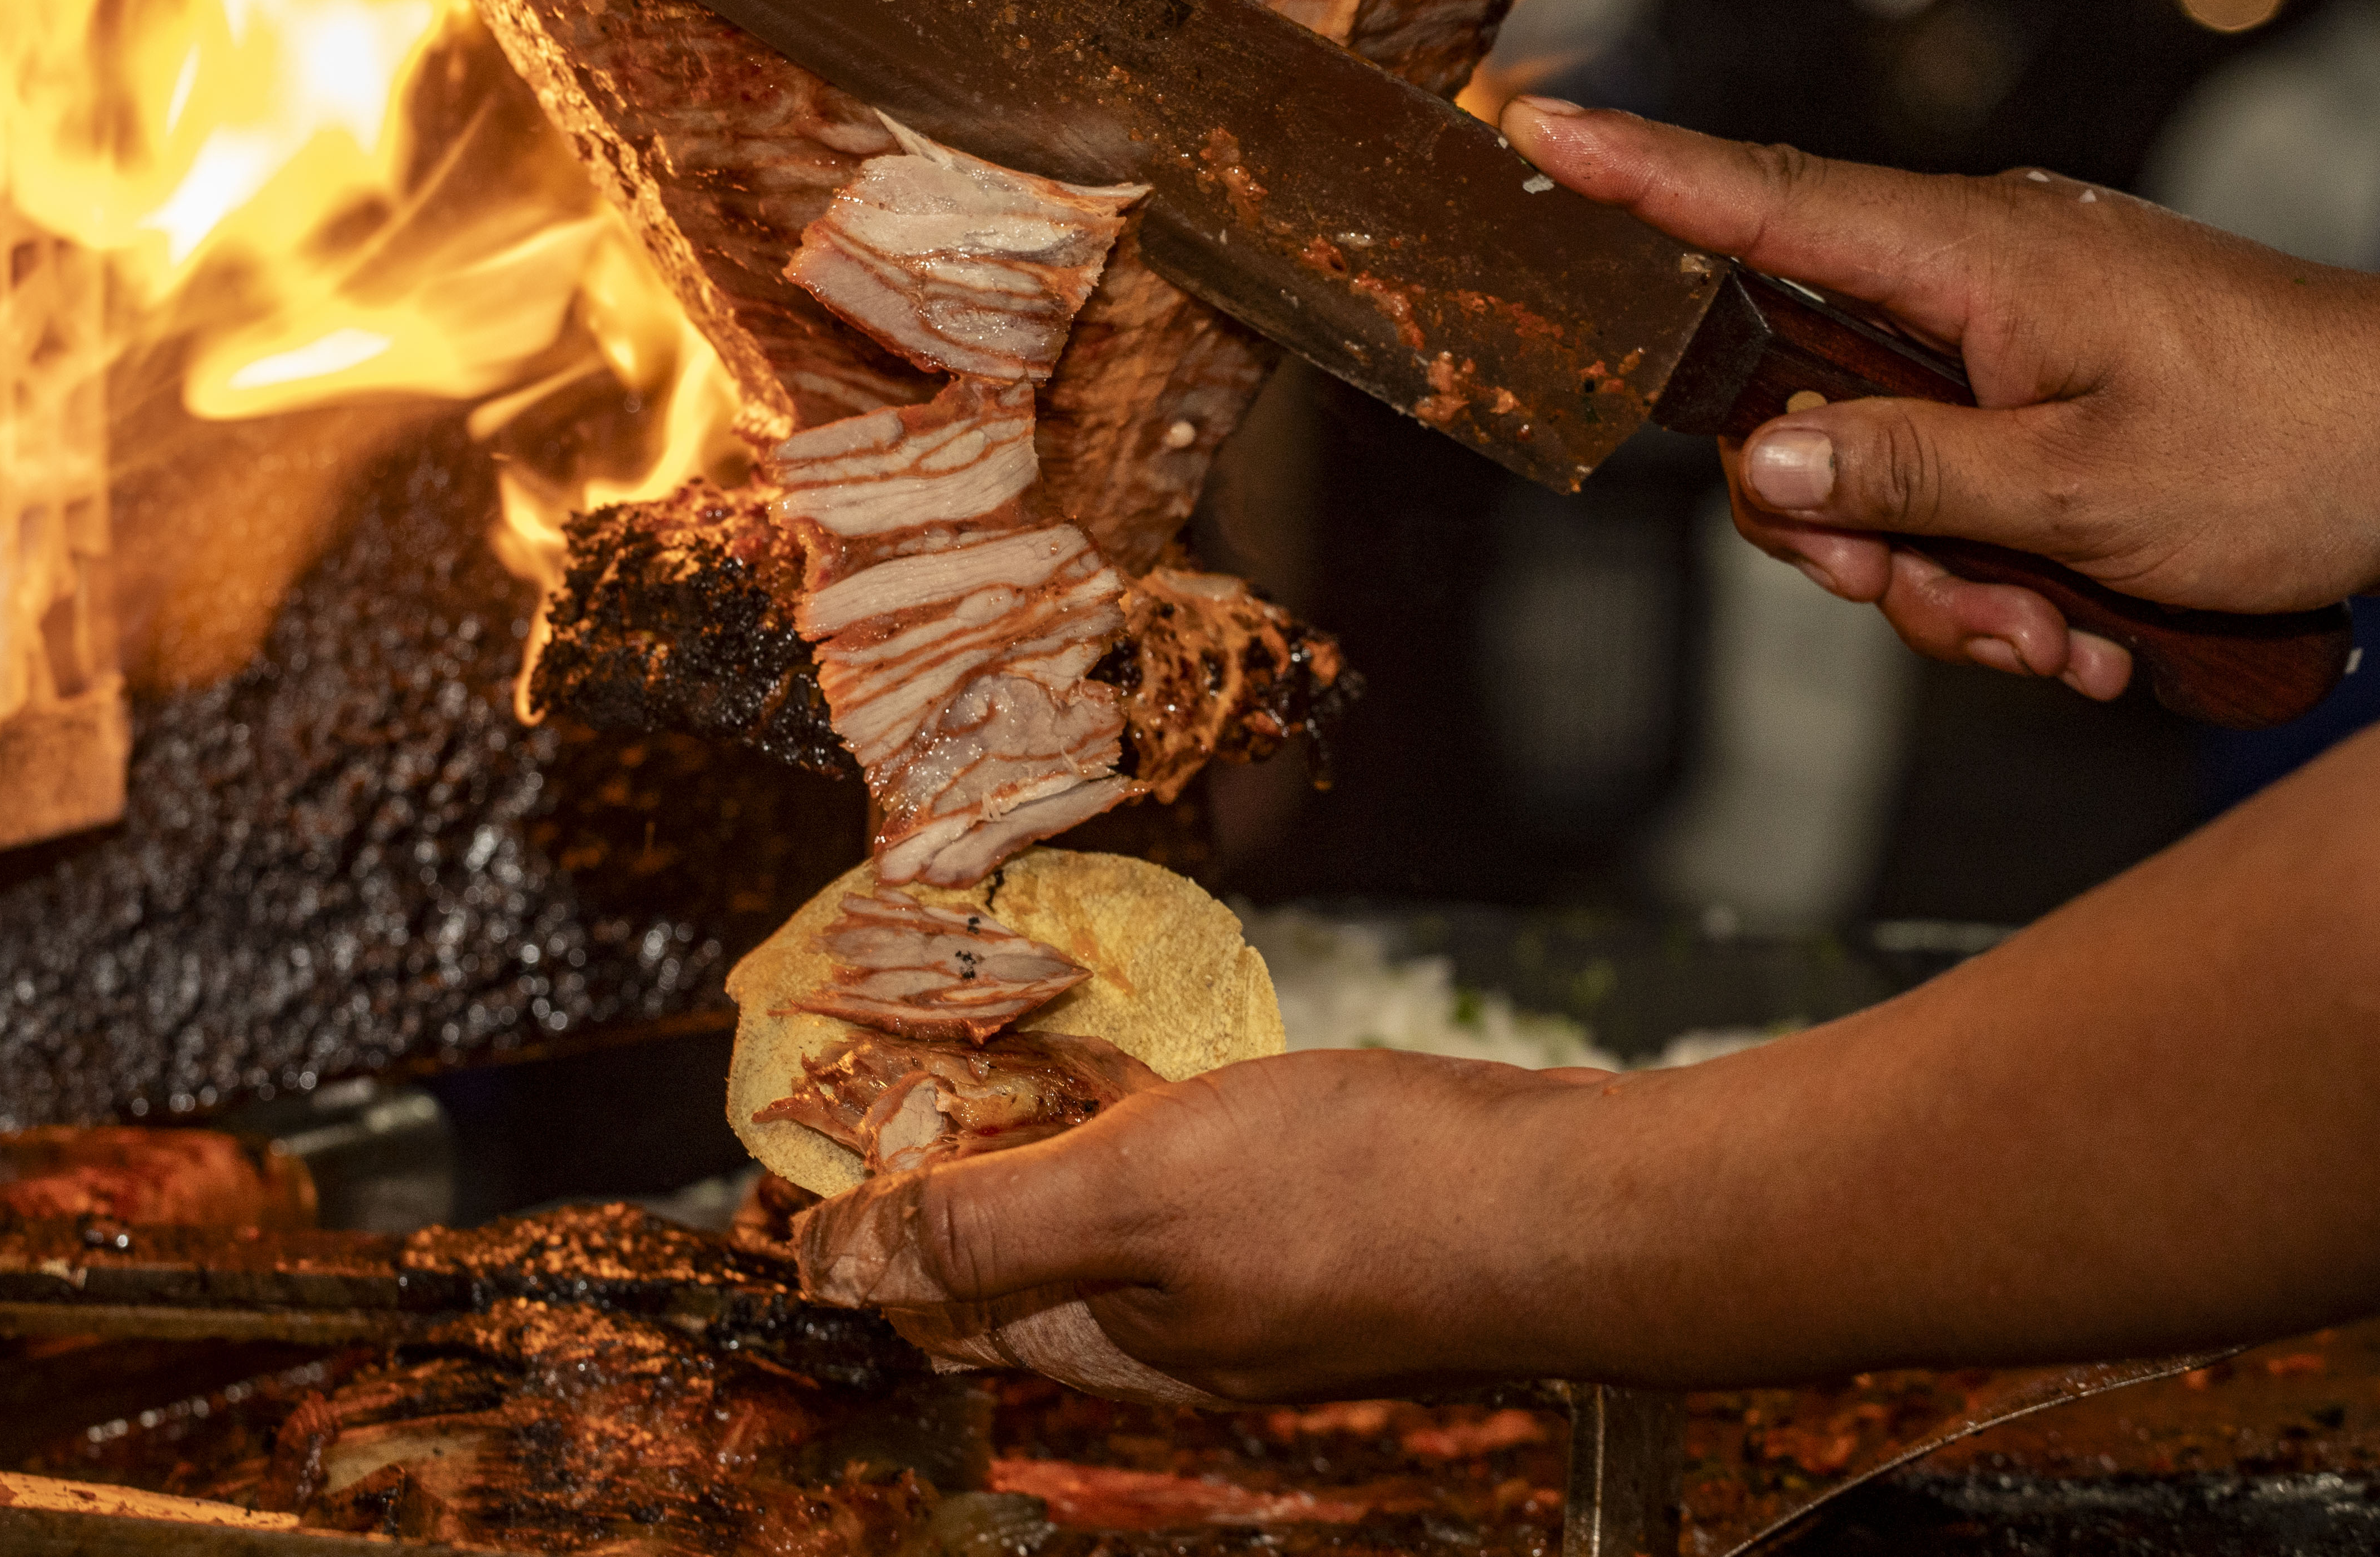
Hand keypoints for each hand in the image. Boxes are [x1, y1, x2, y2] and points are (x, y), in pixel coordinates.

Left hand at [794, 1047, 1603, 1400]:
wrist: (1570, 1200)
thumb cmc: (1366, 1197)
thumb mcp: (1139, 1196)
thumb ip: (985, 1226)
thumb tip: (832, 1263)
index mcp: (1113, 1339)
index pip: (938, 1296)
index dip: (863, 1221)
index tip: (809, 1136)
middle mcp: (1173, 1327)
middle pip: (1013, 1254)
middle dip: (943, 1170)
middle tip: (888, 1058)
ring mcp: (1248, 1276)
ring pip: (1100, 1210)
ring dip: (1040, 1133)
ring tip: (988, 1040)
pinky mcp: (1312, 1217)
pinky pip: (1183, 1173)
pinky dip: (1138, 1114)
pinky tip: (1139, 1051)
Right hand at [1501, 100, 2379, 697]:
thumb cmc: (2296, 448)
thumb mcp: (2085, 491)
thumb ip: (1906, 473)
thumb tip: (1762, 461)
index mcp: (1971, 260)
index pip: (1761, 200)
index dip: (1637, 170)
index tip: (1534, 122)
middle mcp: (1977, 280)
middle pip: (1804, 399)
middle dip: (1850, 531)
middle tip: (1935, 600)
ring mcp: (2015, 337)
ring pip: (1885, 472)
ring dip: (1948, 582)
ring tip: (2058, 637)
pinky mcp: (2052, 390)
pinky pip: (1963, 491)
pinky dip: (2006, 575)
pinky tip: (2088, 625)